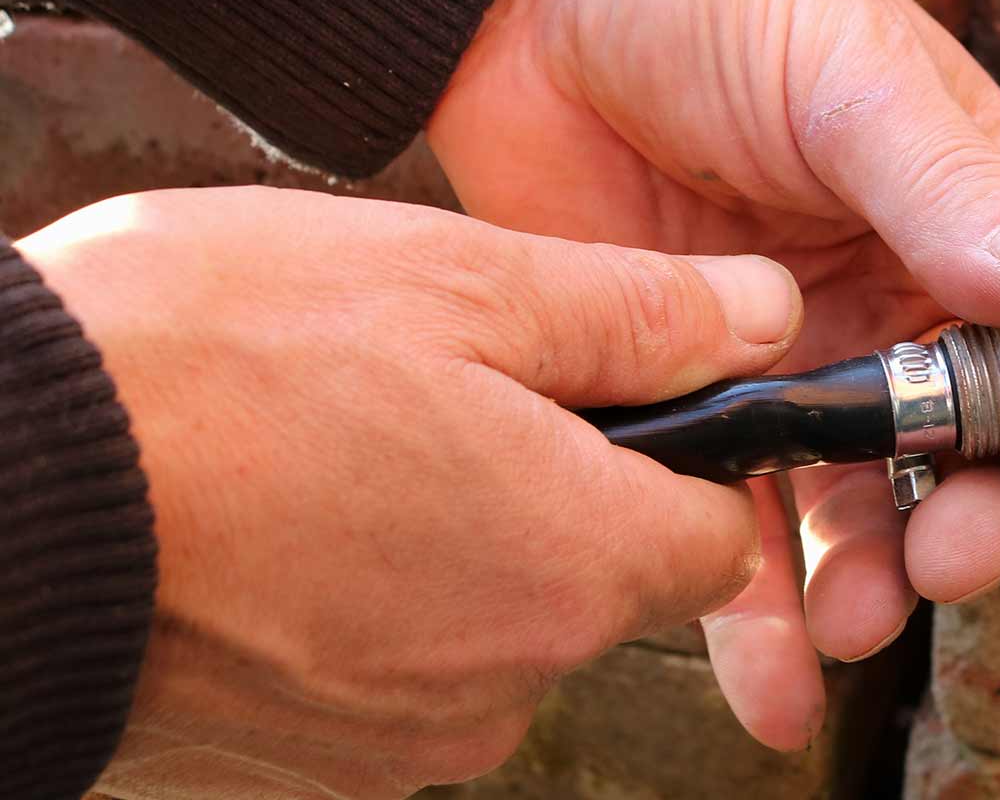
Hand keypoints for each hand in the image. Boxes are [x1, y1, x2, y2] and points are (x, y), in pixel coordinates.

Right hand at [19, 186, 802, 797]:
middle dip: (558, 481)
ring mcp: (401, 732)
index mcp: (577, 562)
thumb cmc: (203, 371)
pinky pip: (395, 662)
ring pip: (497, 616)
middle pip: (605, 576)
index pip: (721, 536)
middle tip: (445, 383)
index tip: (629, 392)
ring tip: (339, 438)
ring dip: (453, 531)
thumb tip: (760, 314)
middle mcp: (510, 676)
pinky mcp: (308, 752)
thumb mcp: (456, 283)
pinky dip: (367, 592)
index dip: (691, 454)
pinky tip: (287, 510)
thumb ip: (637, 313)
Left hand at [427, 0, 999, 749]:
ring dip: (876, 583)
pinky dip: (762, 620)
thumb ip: (951, 188)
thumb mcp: (848, 73)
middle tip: (949, 555)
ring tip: (853, 618)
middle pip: (976, 458)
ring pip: (866, 510)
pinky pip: (740, 530)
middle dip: (979, 525)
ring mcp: (799, 364)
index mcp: (970, 221)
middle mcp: (901, 306)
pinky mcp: (697, 402)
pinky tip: (777, 687)